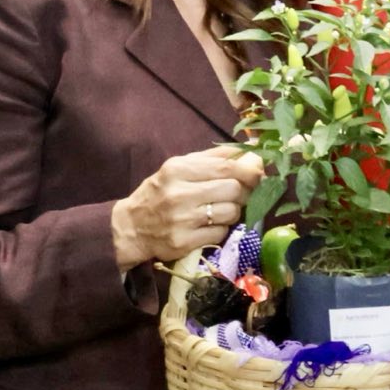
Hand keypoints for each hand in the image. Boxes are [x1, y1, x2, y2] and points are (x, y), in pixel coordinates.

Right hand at [110, 145, 264, 270]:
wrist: (130, 228)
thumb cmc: (160, 193)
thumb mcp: (179, 167)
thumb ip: (213, 157)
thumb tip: (251, 147)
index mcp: (178, 169)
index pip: (226, 167)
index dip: (249, 169)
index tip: (259, 172)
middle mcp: (179, 194)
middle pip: (233, 189)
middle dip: (244, 192)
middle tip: (240, 194)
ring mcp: (181, 220)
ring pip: (231, 212)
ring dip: (234, 211)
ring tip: (221, 210)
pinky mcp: (183, 242)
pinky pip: (221, 233)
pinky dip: (221, 229)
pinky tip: (210, 225)